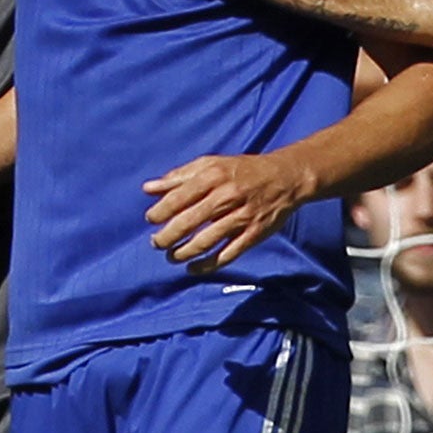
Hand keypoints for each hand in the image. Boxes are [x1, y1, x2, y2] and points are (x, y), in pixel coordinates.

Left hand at [145, 149, 316, 271]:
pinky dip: (208, 265)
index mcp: (213, 176)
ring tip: (171, 256)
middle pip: (189, 222)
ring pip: (206, 241)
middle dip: (167, 237)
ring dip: (183, 253)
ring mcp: (242, 217)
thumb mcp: (210, 164)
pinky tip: (193, 268)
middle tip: (156, 243)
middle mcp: (227, 196)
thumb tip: (147, 189)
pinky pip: (227, 254)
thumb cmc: (241, 170)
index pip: (179, 198)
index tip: (151, 220)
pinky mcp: (254, 234)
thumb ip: (178, 177)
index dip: (160, 212)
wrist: (285, 177)